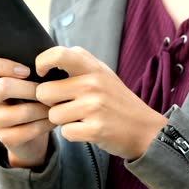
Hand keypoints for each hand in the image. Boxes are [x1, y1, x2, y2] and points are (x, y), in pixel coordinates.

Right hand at [0, 55, 54, 166]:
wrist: (32, 131)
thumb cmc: (33, 96)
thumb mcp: (30, 79)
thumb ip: (34, 65)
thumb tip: (56, 53)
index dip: (3, 65)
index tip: (27, 71)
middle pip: (3, 86)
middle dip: (31, 88)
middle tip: (47, 91)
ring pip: (20, 111)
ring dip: (42, 108)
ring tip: (54, 106)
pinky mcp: (4, 137)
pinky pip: (27, 130)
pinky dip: (45, 124)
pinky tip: (52, 120)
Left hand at [35, 46, 167, 159]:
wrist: (146, 129)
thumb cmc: (115, 100)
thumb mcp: (101, 73)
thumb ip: (76, 64)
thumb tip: (44, 63)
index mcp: (91, 67)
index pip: (57, 54)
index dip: (42, 63)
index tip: (43, 74)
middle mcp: (92, 84)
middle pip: (43, 92)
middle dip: (49, 102)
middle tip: (66, 104)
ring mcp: (94, 106)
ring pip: (53, 115)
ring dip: (62, 120)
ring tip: (80, 117)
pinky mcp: (95, 129)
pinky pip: (65, 132)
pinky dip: (72, 134)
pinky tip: (86, 129)